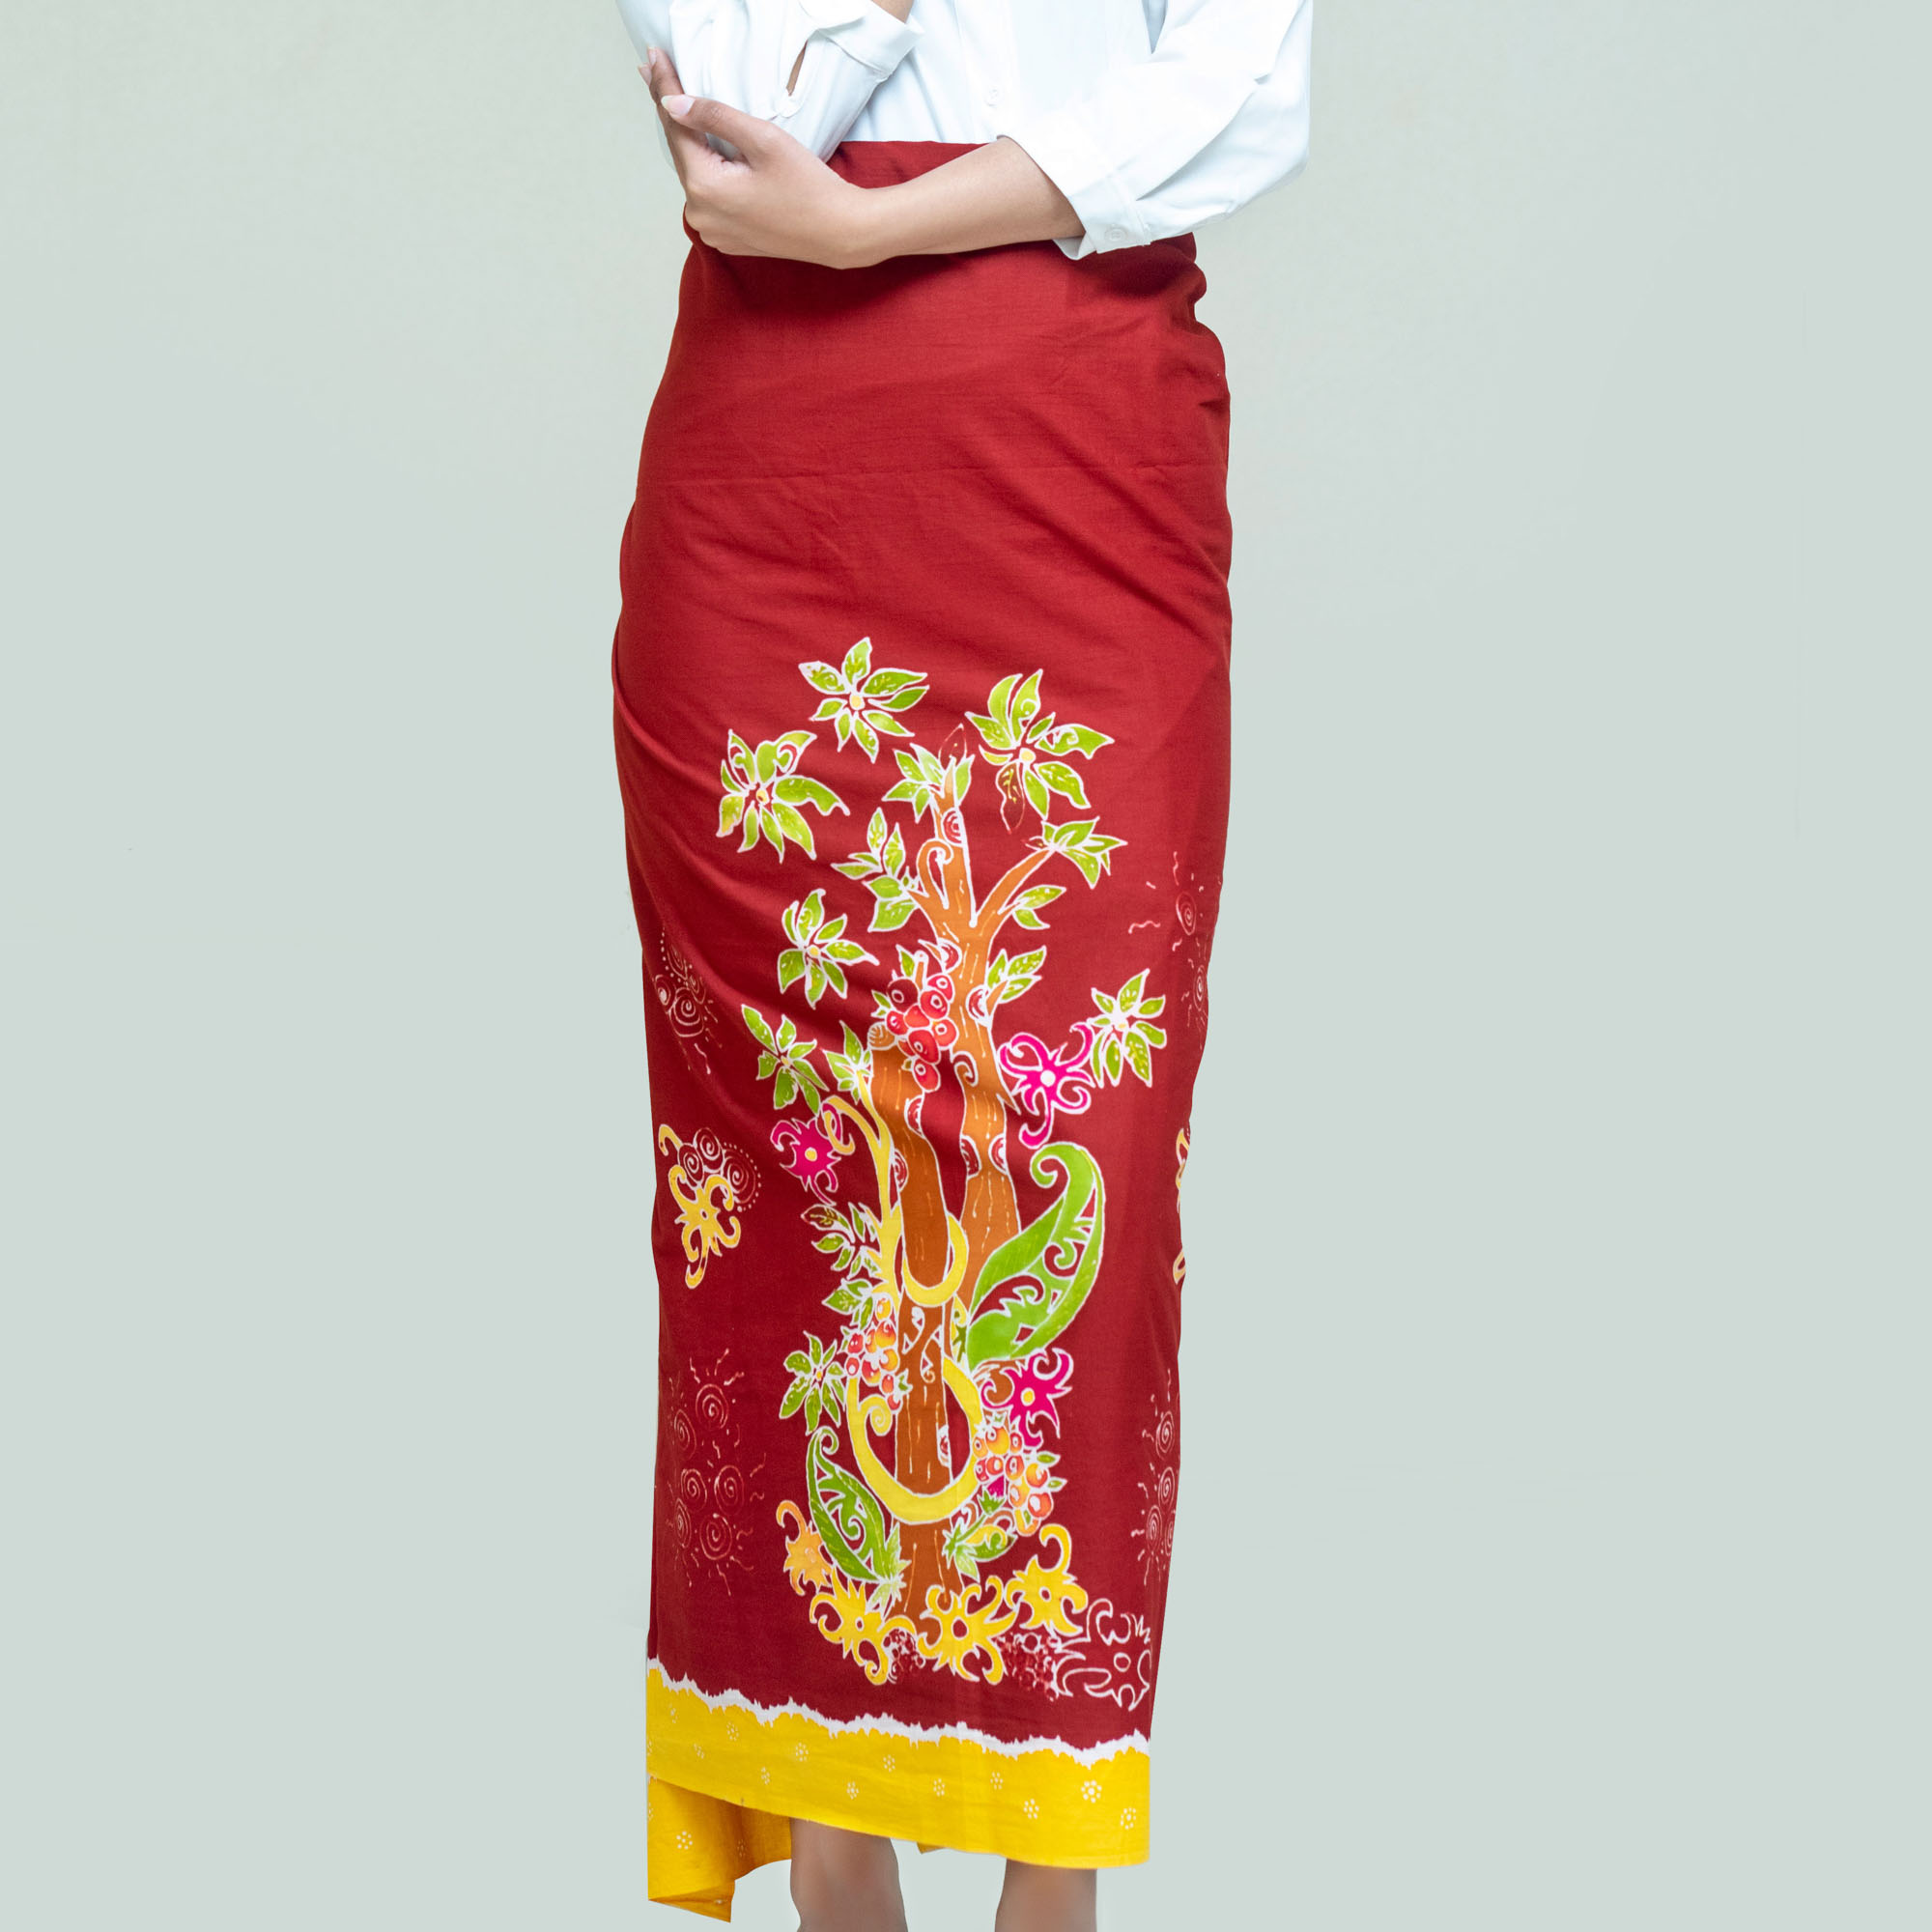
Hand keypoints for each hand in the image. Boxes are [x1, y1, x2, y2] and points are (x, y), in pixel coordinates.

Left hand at [641, 49, 875, 267]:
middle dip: (672, 113)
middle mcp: (699, 213)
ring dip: (690, 142)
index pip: (675, 127)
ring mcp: (710, 230)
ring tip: (679, 108)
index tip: (652, 60)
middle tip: (656, 74)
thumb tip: (672, 103)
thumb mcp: (764, 140)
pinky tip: (708, 151)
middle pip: (681, 151)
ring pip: (693, 174)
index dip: (664, 89)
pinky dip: (706, 171)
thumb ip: (714, 118)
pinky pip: (706, 196)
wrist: (839, 233)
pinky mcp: (724, 238)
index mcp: (706, 187)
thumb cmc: (809, 187)